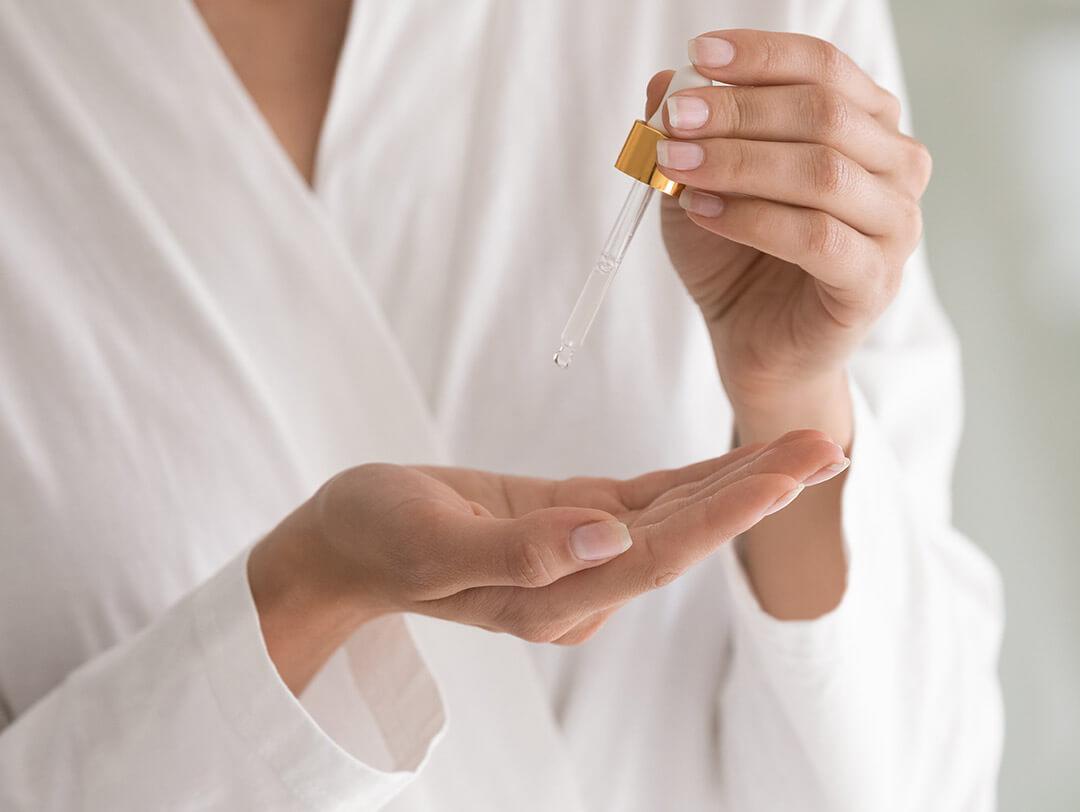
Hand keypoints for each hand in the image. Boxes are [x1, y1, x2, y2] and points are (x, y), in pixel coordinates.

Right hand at [249, 431, 845, 691]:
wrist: (346, 544)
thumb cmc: (376, 540)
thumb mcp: (432, 542)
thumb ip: (520, 552)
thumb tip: (607, 537)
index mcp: (551, 598)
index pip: (656, 556)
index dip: (723, 515)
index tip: (785, 476)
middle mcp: (580, 584)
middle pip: (686, 535)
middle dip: (758, 491)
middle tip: (830, 445)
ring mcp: (580, 553)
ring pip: (676, 515)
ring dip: (741, 481)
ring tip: (808, 447)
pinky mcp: (571, 519)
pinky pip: (645, 499)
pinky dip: (696, 478)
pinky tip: (741, 461)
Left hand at [647, 30, 930, 429]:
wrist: (753, 340)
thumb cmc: (736, 254)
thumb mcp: (701, 181)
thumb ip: (692, 133)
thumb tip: (664, 82)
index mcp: (867, 125)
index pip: (824, 67)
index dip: (761, 56)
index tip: (697, 55)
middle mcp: (895, 167)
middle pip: (824, 113)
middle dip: (739, 109)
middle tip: (676, 119)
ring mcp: (894, 226)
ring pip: (822, 172)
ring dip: (740, 162)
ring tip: (677, 165)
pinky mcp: (872, 282)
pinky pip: (815, 238)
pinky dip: (751, 218)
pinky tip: (702, 212)